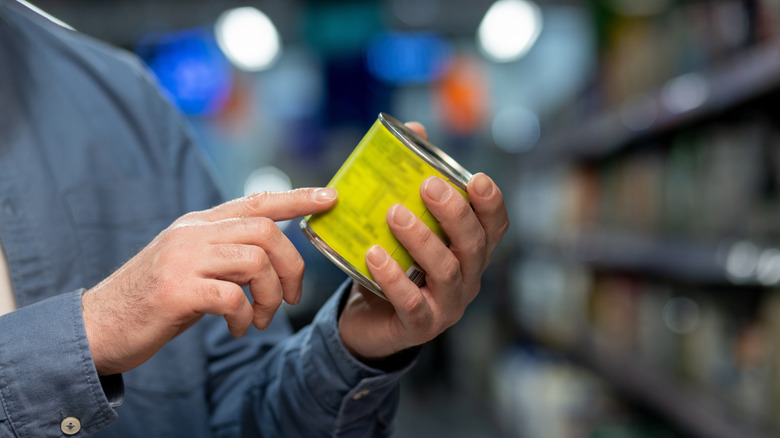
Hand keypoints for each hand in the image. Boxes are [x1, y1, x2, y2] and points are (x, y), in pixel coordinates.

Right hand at [82, 188, 336, 374]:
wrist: (99, 326)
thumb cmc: (155, 299)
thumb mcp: (192, 263)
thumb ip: (226, 251)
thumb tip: (273, 254)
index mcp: (198, 224)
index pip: (256, 202)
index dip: (297, 199)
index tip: (330, 197)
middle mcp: (191, 234)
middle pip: (265, 232)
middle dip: (290, 268)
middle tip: (288, 300)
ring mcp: (181, 259)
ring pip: (254, 262)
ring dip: (269, 297)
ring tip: (259, 320)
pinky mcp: (174, 290)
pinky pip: (231, 297)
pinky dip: (244, 316)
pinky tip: (236, 328)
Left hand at [338, 123, 508, 361]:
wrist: (368, 320)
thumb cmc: (393, 263)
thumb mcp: (402, 223)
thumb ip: (412, 179)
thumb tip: (414, 128)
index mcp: (470, 250)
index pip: (495, 225)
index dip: (491, 203)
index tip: (475, 178)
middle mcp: (468, 277)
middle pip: (474, 244)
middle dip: (454, 213)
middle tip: (427, 186)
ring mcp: (448, 305)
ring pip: (446, 271)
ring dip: (421, 239)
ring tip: (393, 214)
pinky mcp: (421, 325)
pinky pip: (412, 302)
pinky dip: (393, 277)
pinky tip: (373, 254)